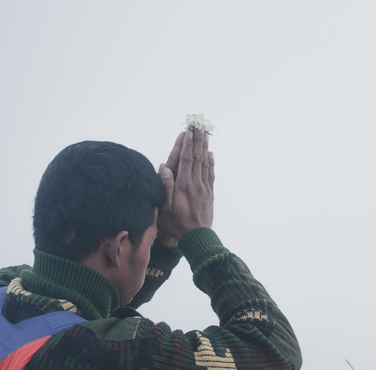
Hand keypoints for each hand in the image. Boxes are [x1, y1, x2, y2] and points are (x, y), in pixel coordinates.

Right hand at [156, 128, 213, 247]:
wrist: (196, 238)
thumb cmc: (177, 225)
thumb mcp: (166, 208)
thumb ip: (166, 186)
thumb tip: (164, 167)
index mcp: (184, 185)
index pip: (185, 159)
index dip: (186, 144)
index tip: (188, 131)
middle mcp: (196, 184)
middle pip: (197, 157)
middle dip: (197, 140)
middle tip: (198, 125)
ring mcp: (204, 189)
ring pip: (205, 163)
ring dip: (204, 147)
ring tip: (205, 134)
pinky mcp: (209, 194)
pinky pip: (211, 175)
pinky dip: (211, 163)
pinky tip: (211, 154)